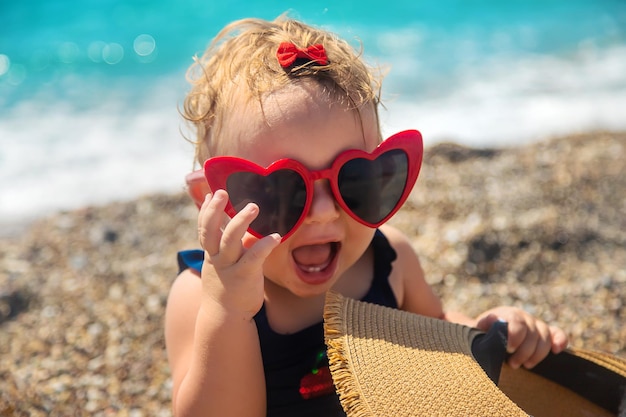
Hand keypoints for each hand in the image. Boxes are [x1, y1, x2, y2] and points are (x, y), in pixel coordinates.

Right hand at [197, 190, 280, 318]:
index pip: (204, 228)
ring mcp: (229, 267)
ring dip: (241, 221)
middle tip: (223, 192)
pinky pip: (254, 257)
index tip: (213, 192)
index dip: (206, 210)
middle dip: (214, 210)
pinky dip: (264, 245)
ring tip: (254, 206)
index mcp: (211, 254)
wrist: (225, 316)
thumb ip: (225, 245)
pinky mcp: (244, 276)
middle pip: (210, 231)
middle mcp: (217, 258)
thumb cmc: (227, 286)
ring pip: (230, 240)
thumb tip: (233, 224)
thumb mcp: (221, 263)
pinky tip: (276, 236)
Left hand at [475, 307, 568, 368]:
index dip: (515, 336)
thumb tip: (494, 322)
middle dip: (524, 352)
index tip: (508, 349)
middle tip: (513, 364)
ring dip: (537, 354)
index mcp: (507, 313)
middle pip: (533, 333)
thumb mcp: (477, 331)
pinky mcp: (544, 333)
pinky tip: (557, 351)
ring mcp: (535, 324)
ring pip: (545, 337)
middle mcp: (523, 316)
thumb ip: (485, 326)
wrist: (483, 335)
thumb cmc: (479, 335)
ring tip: (525, 365)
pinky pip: (557, 333)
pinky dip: (560, 340)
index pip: (517, 321)